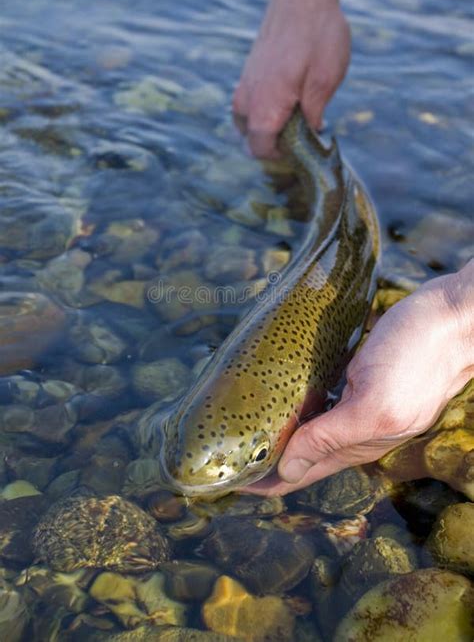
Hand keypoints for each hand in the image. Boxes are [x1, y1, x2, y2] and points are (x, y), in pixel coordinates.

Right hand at [233, 0, 356, 157]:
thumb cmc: (317, 36)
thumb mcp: (325, 81)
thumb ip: (313, 116)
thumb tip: (310, 136)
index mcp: (265, 107)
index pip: (261, 150)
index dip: (281, 158)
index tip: (303, 152)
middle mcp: (247, 100)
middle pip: (251, 140)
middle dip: (274, 145)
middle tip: (303, 138)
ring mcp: (244, 86)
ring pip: (248, 124)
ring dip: (269, 128)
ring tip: (297, 119)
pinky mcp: (247, 75)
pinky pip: (250, 106)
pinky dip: (265, 112)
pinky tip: (289, 101)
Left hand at [245, 260, 473, 495]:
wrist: (457, 317)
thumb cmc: (420, 355)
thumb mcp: (372, 402)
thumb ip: (331, 437)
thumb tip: (288, 470)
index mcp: (358, 441)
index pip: (299, 473)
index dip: (263, 482)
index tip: (226, 481)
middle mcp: (357, 428)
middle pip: (301, 454)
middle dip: (264, 460)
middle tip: (224, 457)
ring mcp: (360, 402)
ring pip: (310, 427)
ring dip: (278, 432)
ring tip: (244, 431)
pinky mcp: (360, 376)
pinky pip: (322, 398)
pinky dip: (297, 403)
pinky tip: (281, 396)